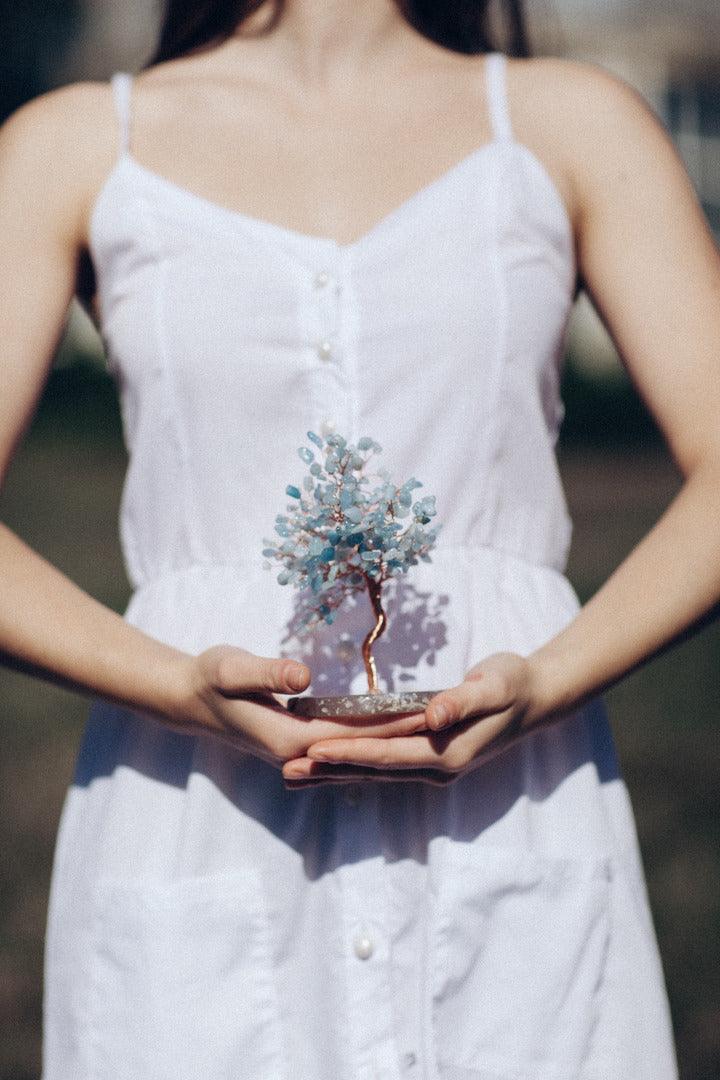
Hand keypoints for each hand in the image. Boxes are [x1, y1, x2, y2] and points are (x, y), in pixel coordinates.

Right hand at [168, 644, 428, 768]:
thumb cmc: (209, 677)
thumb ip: (266, 673)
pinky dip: (372, 731)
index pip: (354, 733)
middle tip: (450, 714)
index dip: (393, 721)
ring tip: (435, 718)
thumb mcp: (231, 668)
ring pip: (356, 745)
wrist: (187, 699)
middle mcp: (298, 751)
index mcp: (289, 738)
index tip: (430, 710)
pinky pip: (344, 740)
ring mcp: (298, 750)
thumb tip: (302, 677)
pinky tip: (395, 721)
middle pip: (363, 744)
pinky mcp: (298, 741)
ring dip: (393, 733)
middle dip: (405, 731)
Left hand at [282, 652, 548, 786]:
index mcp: (448, 752)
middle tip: (284, 770)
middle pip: (373, 772)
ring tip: (293, 774)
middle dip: (328, 771)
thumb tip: (435, 717)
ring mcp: (432, 767)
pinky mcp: (429, 759)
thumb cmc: (512, 684)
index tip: (314, 750)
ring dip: (333, 773)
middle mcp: (436, 768)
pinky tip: (328, 764)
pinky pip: (383, 765)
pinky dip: (353, 765)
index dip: (350, 752)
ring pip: (373, 773)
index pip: (388, 755)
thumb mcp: (493, 685)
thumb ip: (462, 700)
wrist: (535, 699)